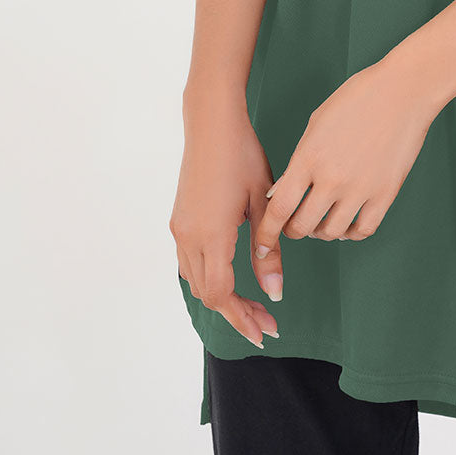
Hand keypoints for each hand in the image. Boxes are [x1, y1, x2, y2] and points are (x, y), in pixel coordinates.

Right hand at [170, 96, 282, 347]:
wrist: (211, 122)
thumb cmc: (242, 154)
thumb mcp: (264, 201)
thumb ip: (268, 249)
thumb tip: (275, 291)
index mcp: (211, 235)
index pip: (222, 295)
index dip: (243, 318)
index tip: (266, 332)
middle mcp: (188, 237)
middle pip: (208, 294)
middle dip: (237, 313)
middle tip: (267, 321)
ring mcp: (180, 228)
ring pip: (197, 281)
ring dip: (223, 297)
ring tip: (253, 304)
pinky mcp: (180, 219)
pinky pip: (190, 262)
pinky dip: (210, 278)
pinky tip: (231, 275)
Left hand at [254, 59, 436, 263]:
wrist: (403, 90)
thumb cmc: (358, 98)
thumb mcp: (317, 124)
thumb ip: (298, 162)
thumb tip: (281, 193)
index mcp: (309, 157)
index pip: (279, 208)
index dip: (267, 233)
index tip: (262, 245)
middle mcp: (332, 178)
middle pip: (302, 227)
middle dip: (293, 231)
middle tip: (295, 225)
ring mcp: (360, 188)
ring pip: (332, 232)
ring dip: (322, 232)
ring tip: (322, 221)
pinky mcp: (385, 193)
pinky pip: (363, 230)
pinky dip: (352, 233)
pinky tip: (348, 224)